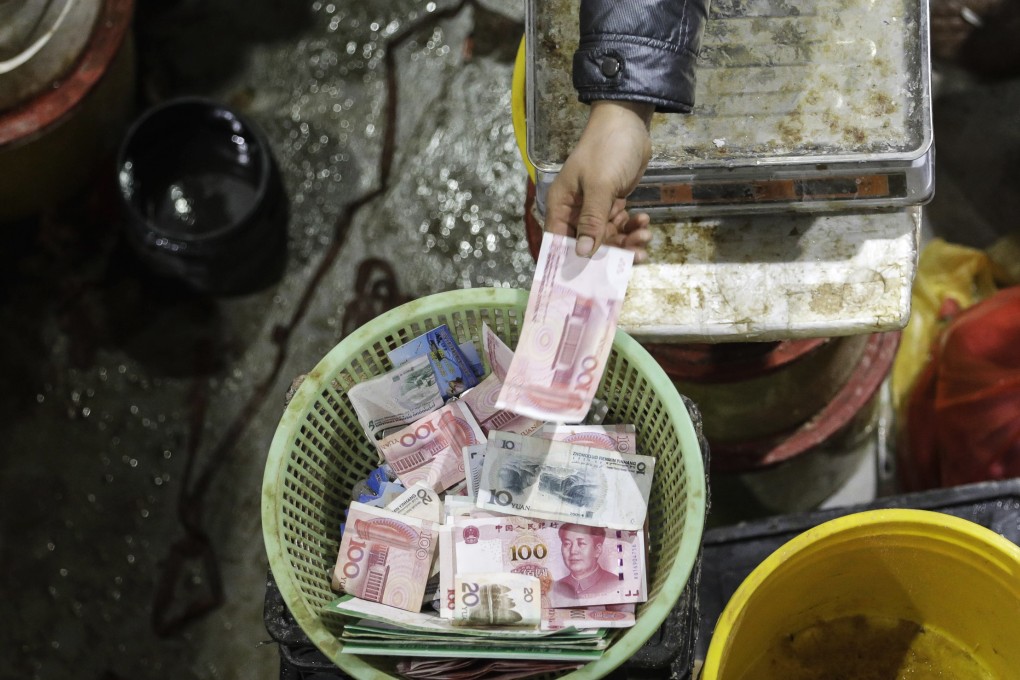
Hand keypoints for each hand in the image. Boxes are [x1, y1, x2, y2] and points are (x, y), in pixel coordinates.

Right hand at [544, 100, 654, 261]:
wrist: (629, 123)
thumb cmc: (607, 150)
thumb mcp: (600, 186)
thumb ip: (592, 221)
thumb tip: (581, 253)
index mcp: (561, 205)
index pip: (558, 242)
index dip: (570, 263)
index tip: (587, 282)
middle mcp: (574, 211)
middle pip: (588, 246)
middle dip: (612, 252)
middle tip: (637, 255)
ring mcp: (594, 209)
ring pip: (608, 239)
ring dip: (627, 241)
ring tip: (646, 235)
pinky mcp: (612, 205)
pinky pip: (620, 227)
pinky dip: (632, 228)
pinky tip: (645, 222)